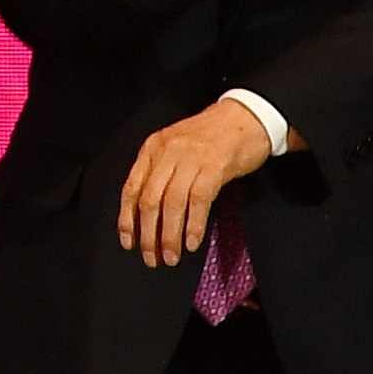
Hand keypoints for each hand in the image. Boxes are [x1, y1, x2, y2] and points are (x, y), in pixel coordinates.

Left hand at [117, 100, 276, 266]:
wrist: (245, 116)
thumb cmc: (211, 137)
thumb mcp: (176, 148)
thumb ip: (160, 173)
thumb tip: (148, 215)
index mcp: (153, 148)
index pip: (131, 188)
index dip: (127, 220)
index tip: (129, 242)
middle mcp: (168, 152)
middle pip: (150, 200)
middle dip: (149, 234)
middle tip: (152, 257)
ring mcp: (191, 158)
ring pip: (172, 203)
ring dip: (170, 235)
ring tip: (171, 256)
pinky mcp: (214, 166)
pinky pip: (198, 201)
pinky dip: (193, 225)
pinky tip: (192, 242)